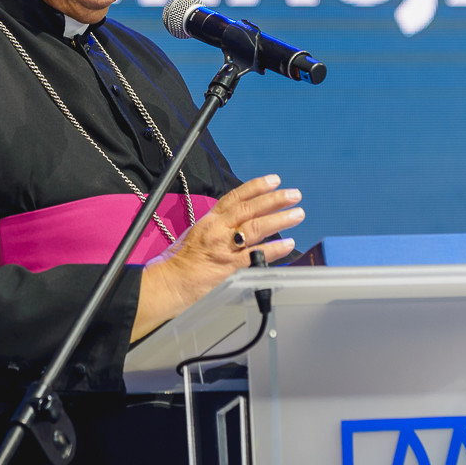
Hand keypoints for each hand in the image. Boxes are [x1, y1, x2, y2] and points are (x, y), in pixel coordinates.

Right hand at [131, 174, 302, 341]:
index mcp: (209, 221)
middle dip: (274, 200)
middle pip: (250, 209)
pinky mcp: (230, 268)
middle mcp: (218, 230)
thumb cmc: (177, 262)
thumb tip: (238, 224)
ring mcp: (225, 249)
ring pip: (256, 228)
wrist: (168, 283)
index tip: (273, 181)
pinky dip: (274, 250)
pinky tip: (288, 244)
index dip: (256, 187)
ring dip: (279, 220)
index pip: (235, 197)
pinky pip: (256, 256)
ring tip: (297, 214)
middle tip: (294, 195)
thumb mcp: (195, 235)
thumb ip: (217, 228)